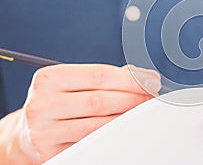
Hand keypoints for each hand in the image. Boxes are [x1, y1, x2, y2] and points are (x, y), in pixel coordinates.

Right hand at [0, 64, 160, 163]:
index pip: (99, 75)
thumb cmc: (55, 103)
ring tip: (142, 111)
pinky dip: (113, 133)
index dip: (130, 78)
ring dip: (126, 117)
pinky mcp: (51, 152)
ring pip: (98, 123)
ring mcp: (45, 131)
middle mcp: (42, 104)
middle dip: (133, 97)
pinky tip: (124, 126)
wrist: (25, 133)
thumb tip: (143, 76)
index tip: (151, 80)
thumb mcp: (72, 83)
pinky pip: (91, 142)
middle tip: (151, 96)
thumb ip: (105, 77)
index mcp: (48, 79)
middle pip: (100, 99)